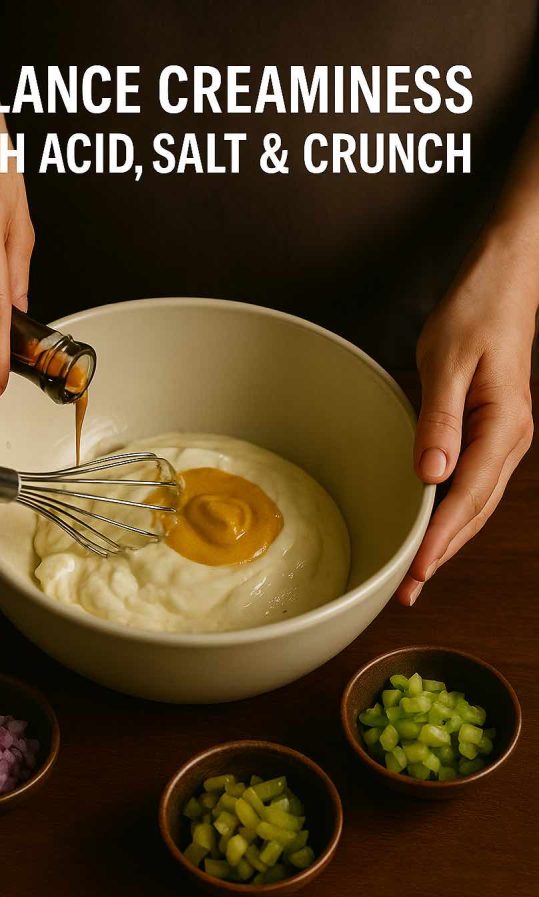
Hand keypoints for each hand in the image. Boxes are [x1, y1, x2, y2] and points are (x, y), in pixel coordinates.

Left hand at [398, 235, 534, 605]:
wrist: (504, 282)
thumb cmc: (476, 312)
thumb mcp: (449, 359)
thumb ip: (439, 419)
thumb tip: (431, 475)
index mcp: (504, 425)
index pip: (468, 495)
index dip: (441, 537)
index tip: (417, 569)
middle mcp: (511, 440)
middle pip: (475, 511)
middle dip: (442, 553)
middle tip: (407, 591)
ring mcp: (504, 439)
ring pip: (475, 503)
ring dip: (447, 539)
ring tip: (416, 574)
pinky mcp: (490, 433)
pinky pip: (472, 484)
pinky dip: (451, 513)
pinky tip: (432, 529)